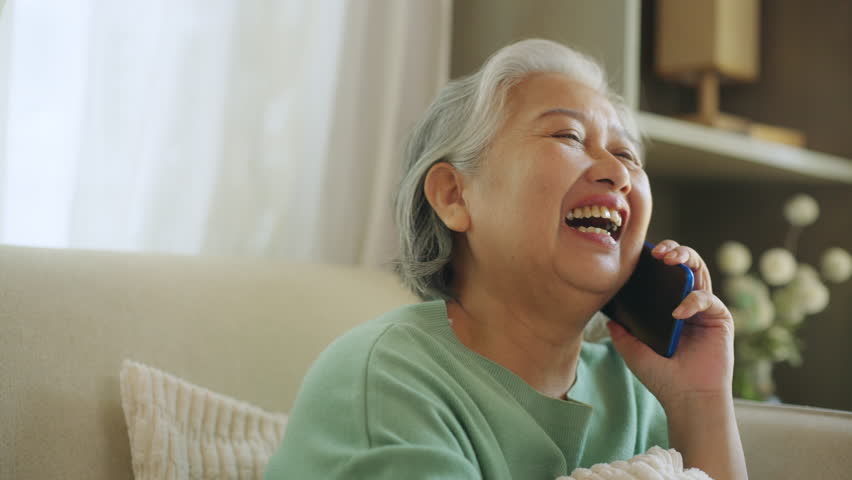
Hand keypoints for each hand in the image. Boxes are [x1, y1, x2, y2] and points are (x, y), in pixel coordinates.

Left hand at [607, 239, 734, 409]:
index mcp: (669, 307)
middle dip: (674, 250)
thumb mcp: (632, 349)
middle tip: (659, 251)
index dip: (656, 259)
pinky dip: (693, 301)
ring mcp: (705, 309)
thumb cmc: (661, 376)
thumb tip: (606, 313)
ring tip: (670, 259)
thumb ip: (620, 330)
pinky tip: (679, 313)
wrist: (686, 398)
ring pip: (700, 272)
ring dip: (687, 259)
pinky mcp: (720, 318)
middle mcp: (688, 304)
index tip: (640, 253)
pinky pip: (708, 298)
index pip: (665, 274)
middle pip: (686, 265)